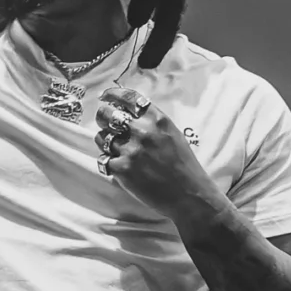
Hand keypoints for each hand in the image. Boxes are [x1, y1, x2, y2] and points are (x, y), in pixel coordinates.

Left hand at [94, 88, 215, 221]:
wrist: (189, 196)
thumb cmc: (184, 166)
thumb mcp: (172, 134)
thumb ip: (151, 122)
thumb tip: (127, 112)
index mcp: (157, 120)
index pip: (128, 98)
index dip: (113, 95)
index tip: (106, 96)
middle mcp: (142, 131)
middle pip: (107, 115)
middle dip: (103, 118)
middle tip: (106, 124)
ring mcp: (130, 150)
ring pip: (101, 137)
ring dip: (105, 142)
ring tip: (117, 150)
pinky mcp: (121, 169)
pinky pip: (103, 159)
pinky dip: (109, 163)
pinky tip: (119, 167)